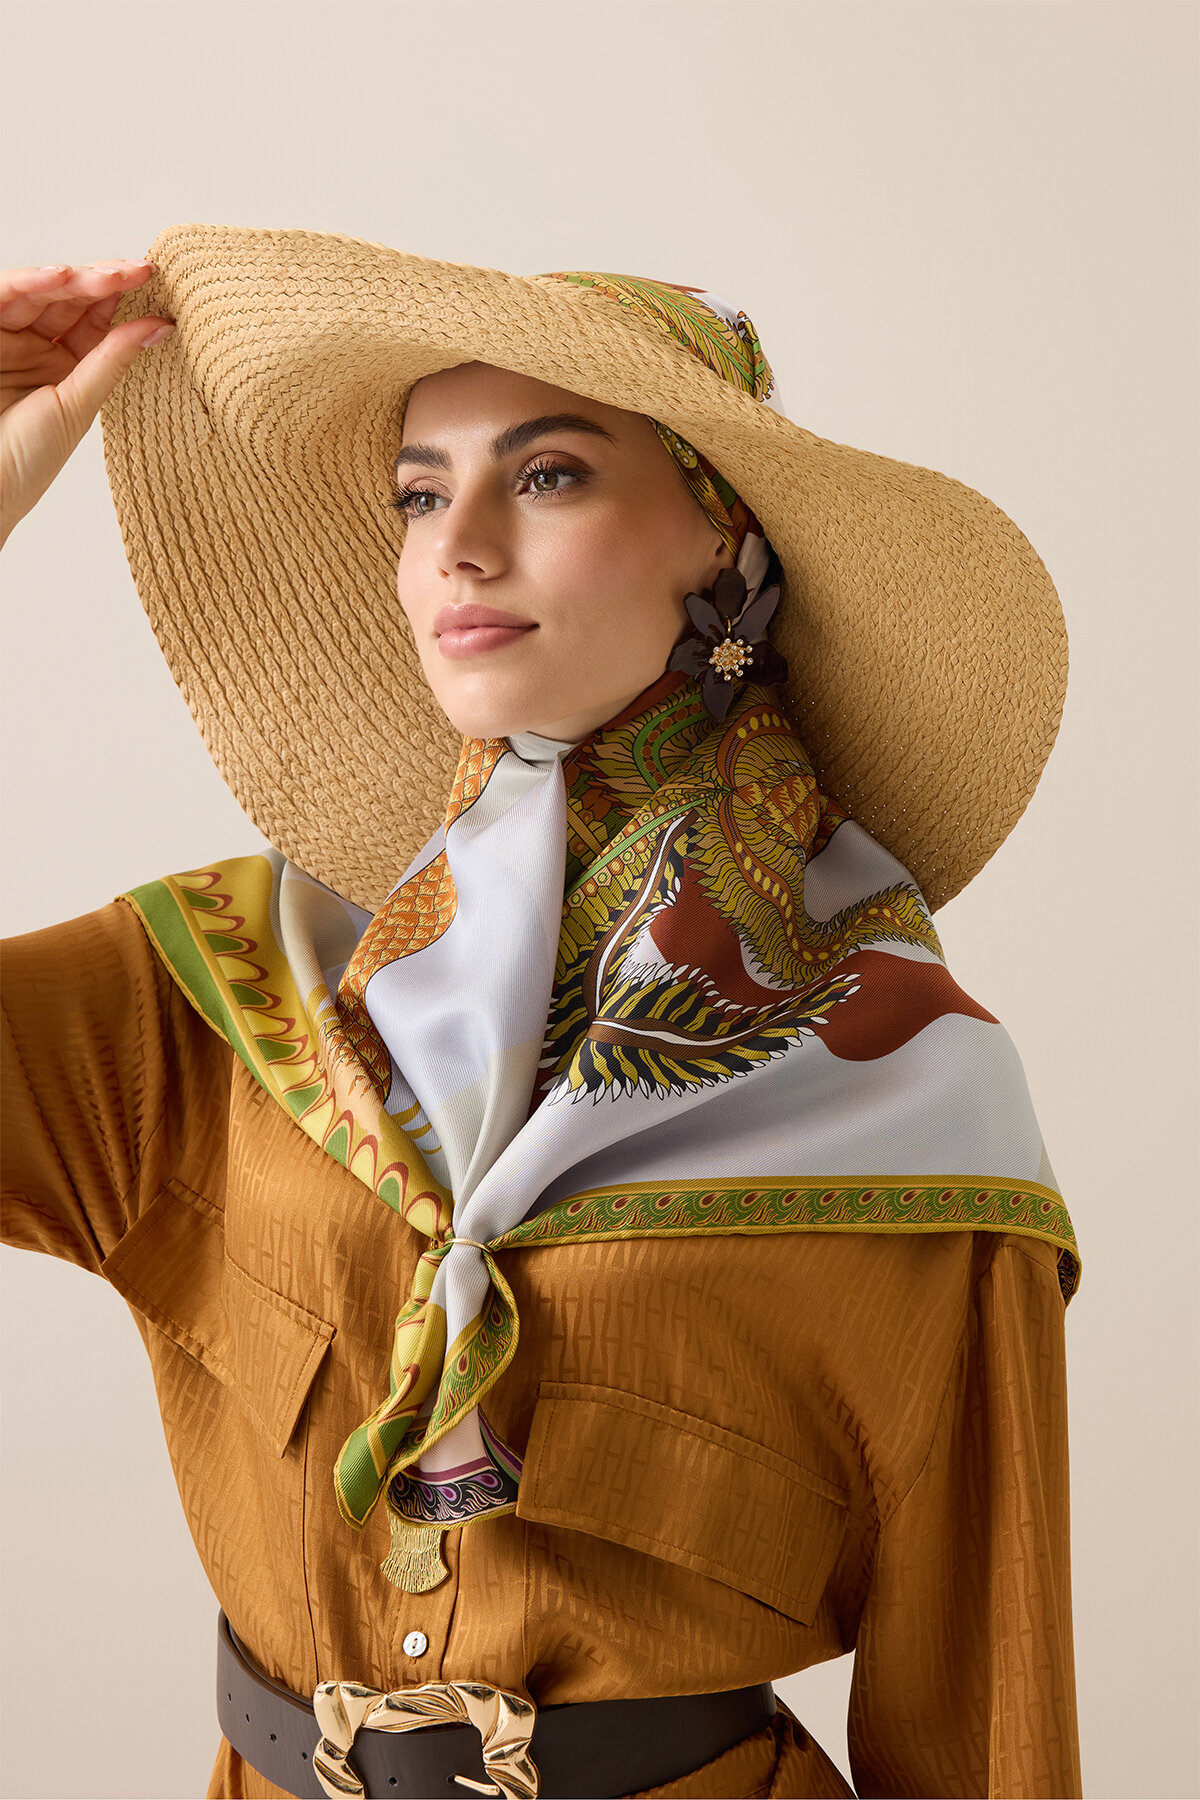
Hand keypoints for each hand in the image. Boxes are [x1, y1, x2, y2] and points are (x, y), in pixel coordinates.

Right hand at [0, 260, 173, 548]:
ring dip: (74, 280)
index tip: (154, 281)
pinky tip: (60, 276)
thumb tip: (160, 324)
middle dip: (104, 282)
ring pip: (42, 293)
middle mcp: (37, 348)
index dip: (123, 298)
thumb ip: (113, 360)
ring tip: (107, 276)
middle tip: (138, 271)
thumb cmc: (27, 462)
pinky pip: (6, 295)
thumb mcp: (78, 405)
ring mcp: (9, 338)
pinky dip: (31, 281)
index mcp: (67, 368)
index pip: (96, 321)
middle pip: (71, 300)